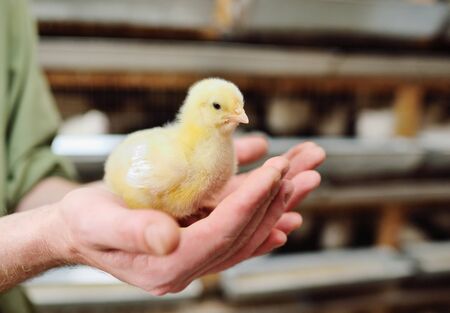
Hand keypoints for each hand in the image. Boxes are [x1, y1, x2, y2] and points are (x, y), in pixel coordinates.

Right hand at [53, 136, 323, 294]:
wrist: (78, 229)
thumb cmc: (83, 224)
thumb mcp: (98, 224)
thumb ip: (133, 233)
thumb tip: (170, 238)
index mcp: (169, 265)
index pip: (223, 232)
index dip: (251, 202)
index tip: (276, 172)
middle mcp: (190, 262)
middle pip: (245, 230)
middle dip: (277, 198)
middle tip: (307, 169)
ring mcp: (196, 251)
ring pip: (247, 225)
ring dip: (279, 200)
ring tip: (307, 174)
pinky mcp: (197, 237)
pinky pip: (236, 226)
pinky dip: (260, 211)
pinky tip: (284, 204)